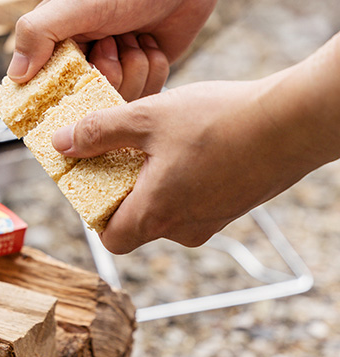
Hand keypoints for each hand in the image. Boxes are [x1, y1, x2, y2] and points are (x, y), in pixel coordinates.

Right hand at [8, 0, 223, 99]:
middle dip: (108, 72)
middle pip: (85, 101)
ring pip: (118, 100)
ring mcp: (112, 71)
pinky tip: (151, 44)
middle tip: (116, 38)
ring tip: (136, 36)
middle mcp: (80, 60)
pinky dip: (153, 70)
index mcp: (53, 42)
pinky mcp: (140, 77)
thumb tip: (15, 77)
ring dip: (134, 68)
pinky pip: (145, 96)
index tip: (83, 70)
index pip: (43, 88)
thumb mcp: (77, 2)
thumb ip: (38, 32)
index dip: (61, 89)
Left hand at [51, 75, 324, 252]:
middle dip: (123, 189)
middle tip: (122, 151)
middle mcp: (184, 228)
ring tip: (156, 141)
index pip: (110, 238)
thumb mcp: (146, 118)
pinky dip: (181, 177)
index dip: (94, 213)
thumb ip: (99, 132)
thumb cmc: (219, 119)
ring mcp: (212, 220)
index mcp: (156, 214)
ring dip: (153, 179)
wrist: (294, 120)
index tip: (92, 180)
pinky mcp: (233, 206)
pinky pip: (193, 199)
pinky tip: (188, 142)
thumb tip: (62, 143)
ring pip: (166, 208)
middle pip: (137, 223)